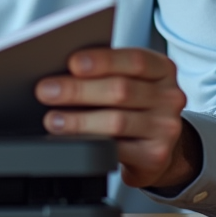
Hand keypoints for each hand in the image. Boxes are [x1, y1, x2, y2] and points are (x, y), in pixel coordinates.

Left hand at [35, 47, 201, 190]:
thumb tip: (63, 70)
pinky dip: (90, 144)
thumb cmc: (134, 105)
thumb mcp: (130, 81)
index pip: (135, 60)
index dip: (102, 60)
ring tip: (52, 120)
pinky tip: (71, 141)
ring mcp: (165, 128)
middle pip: (121, 90)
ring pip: (117, 121)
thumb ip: (106, 72)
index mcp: (162, 70)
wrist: (159, 146)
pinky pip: (118, 151)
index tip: (72, 63)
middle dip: (78, 90)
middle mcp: (169, 97)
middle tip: (46, 91)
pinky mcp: (156, 156)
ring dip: (79, 120)